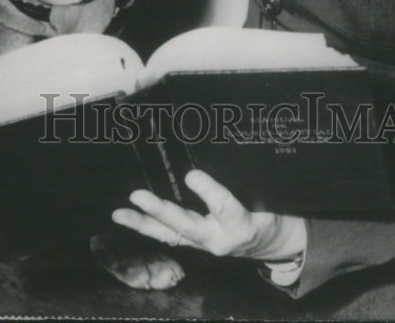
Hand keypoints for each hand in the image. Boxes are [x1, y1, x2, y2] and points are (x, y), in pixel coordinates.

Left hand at [111, 170, 306, 260]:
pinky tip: (128, 218)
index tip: (191, 175)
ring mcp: (205, 244)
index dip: (208, 192)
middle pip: (187, 226)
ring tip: (120, 214)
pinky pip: (170, 237)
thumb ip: (248, 177)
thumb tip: (221, 150)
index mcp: (242, 223)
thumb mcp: (269, 194)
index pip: (225, 206)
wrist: (274, 243)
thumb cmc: (273, 210)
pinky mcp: (196, 244)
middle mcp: (220, 239)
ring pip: (171, 235)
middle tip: (137, 197)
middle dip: (161, 212)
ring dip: (144, 224)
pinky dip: (149, 228)